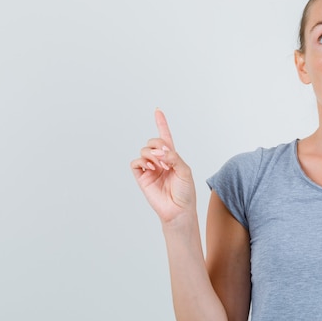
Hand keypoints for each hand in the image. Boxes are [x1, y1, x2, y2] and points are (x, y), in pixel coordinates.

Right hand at [131, 109, 196, 223]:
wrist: (178, 210)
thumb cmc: (185, 192)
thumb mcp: (185, 170)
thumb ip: (174, 157)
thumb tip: (160, 151)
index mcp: (172, 157)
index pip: (165, 137)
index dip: (161, 123)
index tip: (157, 110)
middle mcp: (160, 160)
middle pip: (153, 141)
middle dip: (159, 145)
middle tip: (166, 159)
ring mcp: (150, 168)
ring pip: (144, 150)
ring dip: (153, 155)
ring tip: (161, 167)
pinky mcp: (142, 177)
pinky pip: (135, 162)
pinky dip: (142, 161)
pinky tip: (151, 168)